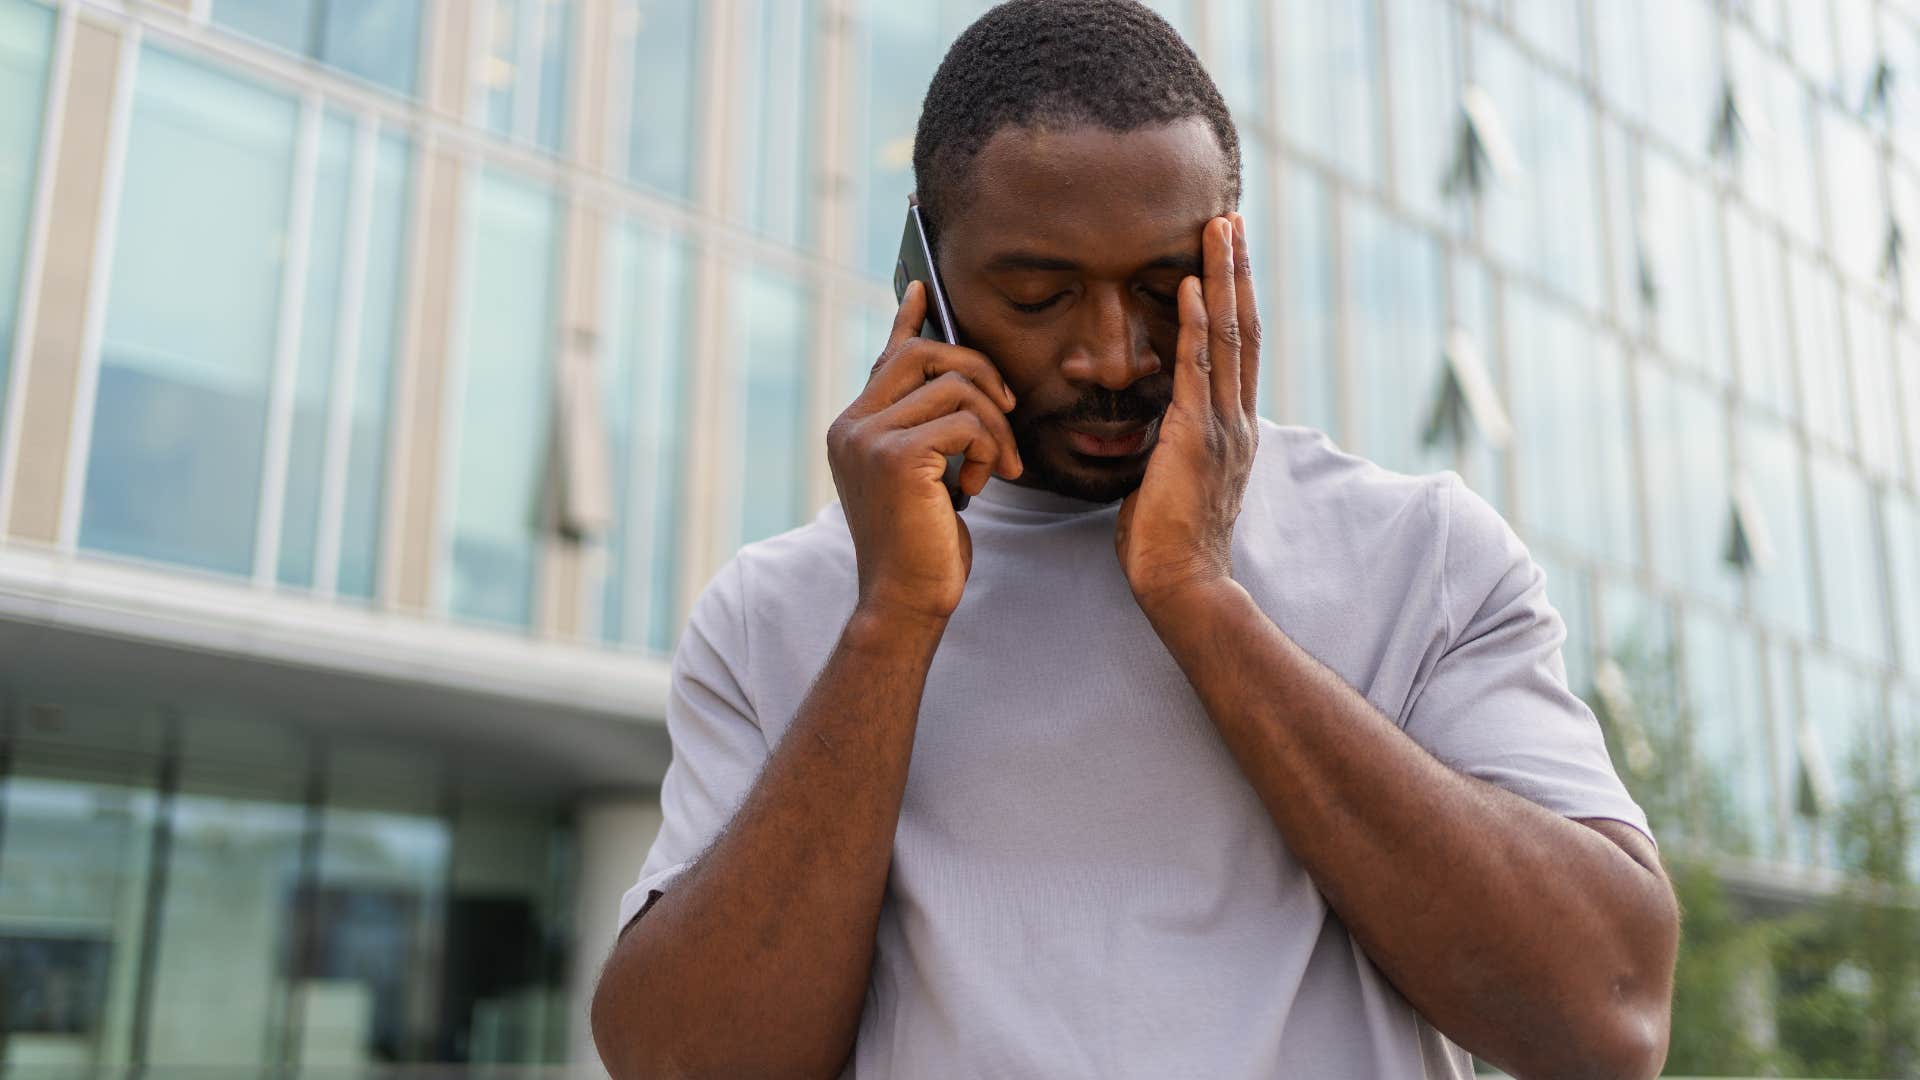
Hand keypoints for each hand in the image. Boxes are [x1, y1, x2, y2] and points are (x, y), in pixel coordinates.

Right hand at [827, 281, 1023, 623]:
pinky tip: (981, 484)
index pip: (886, 356)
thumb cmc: (923, 545)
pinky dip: (989, 448)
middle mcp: (852, 425)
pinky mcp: (897, 456)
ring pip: (956, 386)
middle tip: (1006, 414)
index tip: (923, 288)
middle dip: (980, 373)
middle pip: (925, 353)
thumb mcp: (924, 477)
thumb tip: (956, 384)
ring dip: (994, 425)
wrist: (905, 599)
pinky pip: (966, 421)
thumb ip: (929, 430)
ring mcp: (868, 438)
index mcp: (853, 427)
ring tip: (997, 468)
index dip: (908, 319)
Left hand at [1115, 213, 1259, 607]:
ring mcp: (1223, 425)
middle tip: (1230, 220)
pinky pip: (1197, 365)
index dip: (1234, 301)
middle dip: (1237, 271)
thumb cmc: (1167, 544)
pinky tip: (1189, 283)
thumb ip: (1171, 448)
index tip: (1227, 259)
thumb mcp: (1172, 483)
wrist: (1182, 582)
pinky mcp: (1198, 434)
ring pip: (1228, 335)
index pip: (1237, 352)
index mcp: (1233, 431)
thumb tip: (1154, 430)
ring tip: (1218, 229)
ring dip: (1222, 277)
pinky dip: (1194, 321)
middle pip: (1243, 328)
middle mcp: (1238, 420)